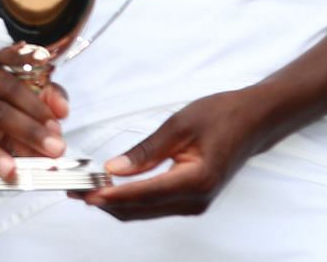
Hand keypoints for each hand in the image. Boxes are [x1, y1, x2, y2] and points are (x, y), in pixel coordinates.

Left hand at [75, 89, 264, 219]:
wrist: (254, 122)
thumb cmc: (221, 116)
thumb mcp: (179, 125)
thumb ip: (146, 150)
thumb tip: (113, 169)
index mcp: (195, 180)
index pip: (143, 194)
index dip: (110, 196)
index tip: (83, 193)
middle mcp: (195, 200)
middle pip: (140, 210)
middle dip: (103, 202)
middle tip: (71, 188)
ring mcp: (194, 204)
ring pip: (144, 211)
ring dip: (114, 203)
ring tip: (82, 187)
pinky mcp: (191, 200)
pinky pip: (154, 206)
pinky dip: (129, 199)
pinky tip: (109, 188)